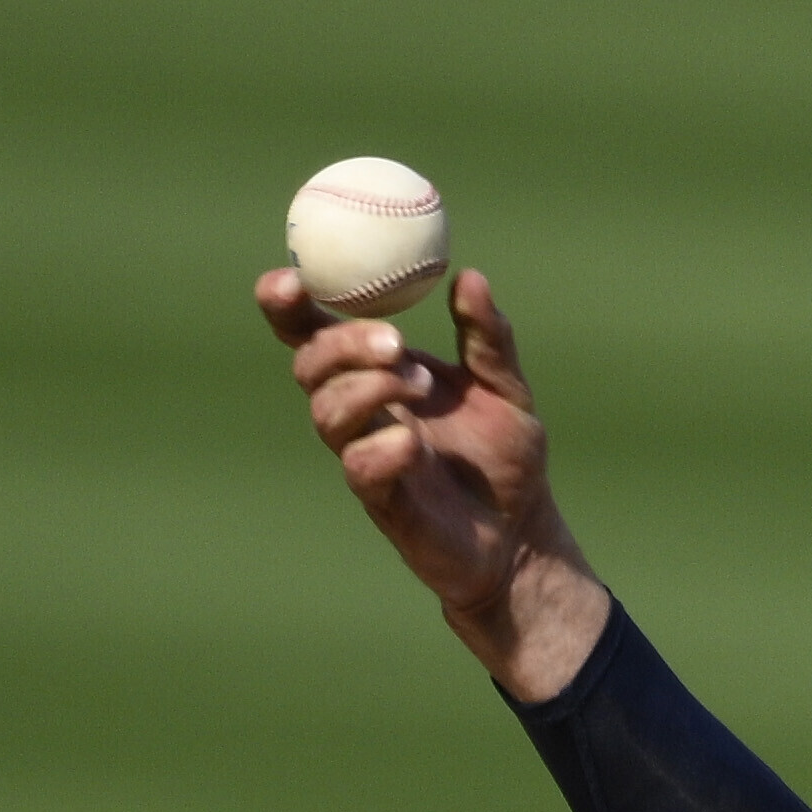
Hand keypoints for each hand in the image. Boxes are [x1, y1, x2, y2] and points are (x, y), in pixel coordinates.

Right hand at [257, 261, 611, 701]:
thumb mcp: (505, 386)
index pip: (314, 333)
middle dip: (342, 344)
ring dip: (368, 388)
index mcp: (376, 373)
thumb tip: (469, 278)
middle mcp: (361, 411)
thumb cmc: (505, 458)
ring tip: (420, 386)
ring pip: (327, 412)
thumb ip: (488, 336)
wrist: (523, 533)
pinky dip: (381, 447)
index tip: (288, 281)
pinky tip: (415, 445)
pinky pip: (359, 467)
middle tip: (394, 342)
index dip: (288, 306)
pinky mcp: (382, 501)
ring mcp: (366, 455)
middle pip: (310, 365)